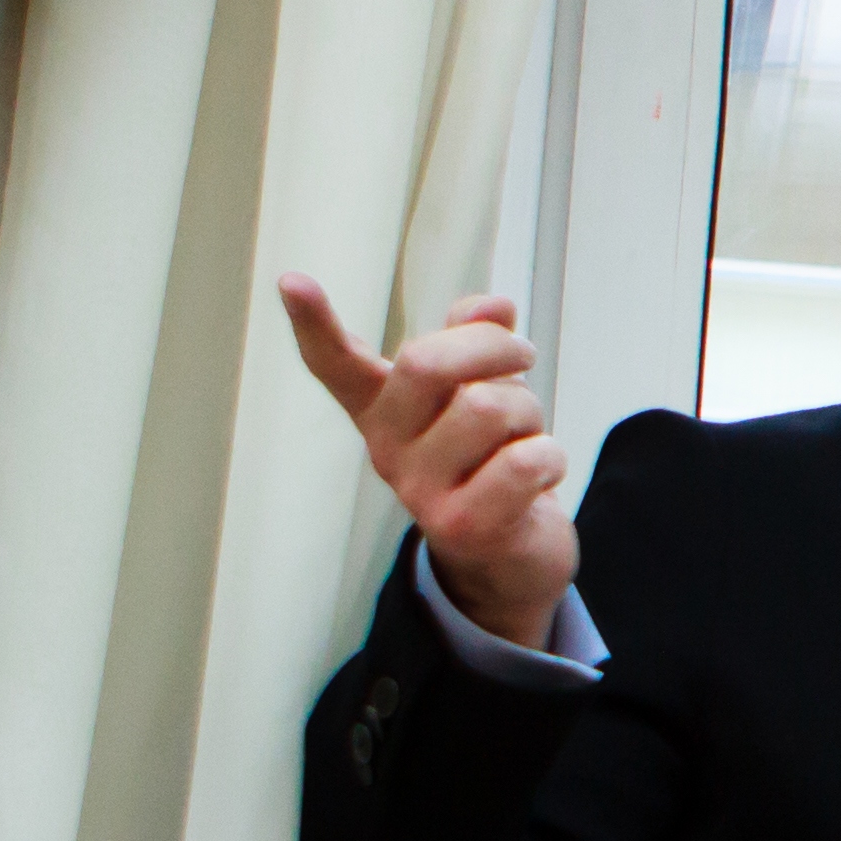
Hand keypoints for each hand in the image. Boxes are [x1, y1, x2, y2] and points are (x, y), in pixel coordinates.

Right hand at [280, 275, 577, 649]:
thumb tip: (493, 305)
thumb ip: (475, 340)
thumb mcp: (481, 392)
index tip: (292, 281)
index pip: (336, 365)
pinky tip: (539, 475)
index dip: (314, 323)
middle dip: (492, 347)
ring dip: (531, 414)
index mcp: (384, 409)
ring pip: (489, 407)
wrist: (511, 558)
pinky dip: (549, 457)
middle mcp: (387, 449)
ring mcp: (419, 491)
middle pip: (427, 362)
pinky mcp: (462, 526)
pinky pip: (522, 461)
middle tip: (523, 355)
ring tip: (525, 439)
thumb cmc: (492, 461)